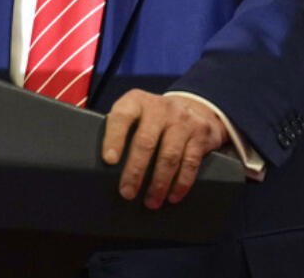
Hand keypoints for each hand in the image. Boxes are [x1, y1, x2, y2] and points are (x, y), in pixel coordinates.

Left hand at [101, 89, 226, 208]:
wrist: (192, 109)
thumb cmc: (151, 120)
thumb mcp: (135, 115)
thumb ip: (121, 131)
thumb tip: (103, 167)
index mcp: (136, 100)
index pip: (121, 116)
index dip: (114, 138)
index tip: (109, 161)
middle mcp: (160, 107)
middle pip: (145, 141)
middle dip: (135, 171)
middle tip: (127, 193)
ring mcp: (182, 119)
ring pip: (169, 156)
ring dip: (158, 183)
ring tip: (150, 202)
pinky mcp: (200, 133)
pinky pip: (189, 162)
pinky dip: (181, 183)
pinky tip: (172, 196)